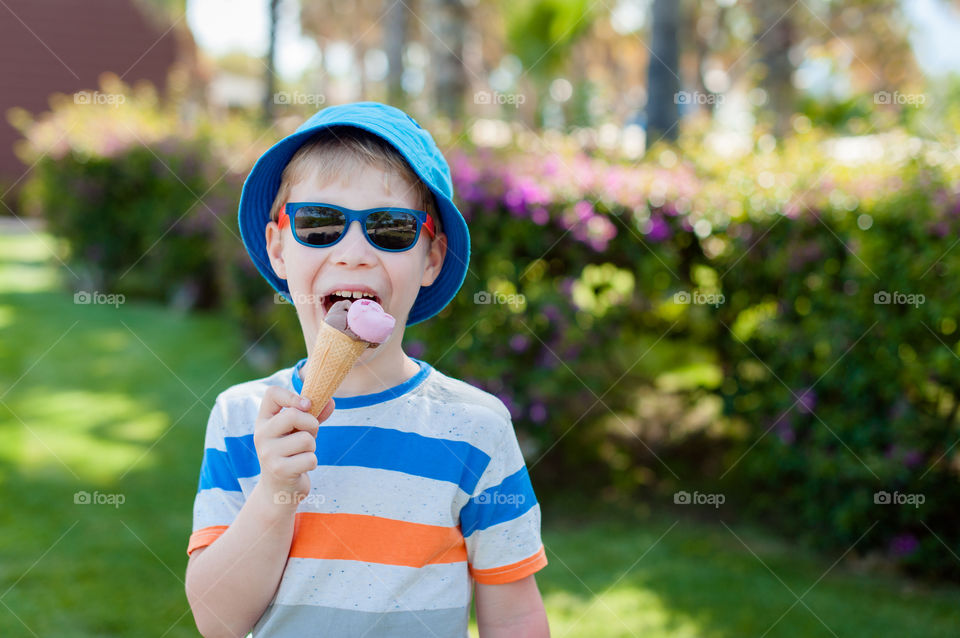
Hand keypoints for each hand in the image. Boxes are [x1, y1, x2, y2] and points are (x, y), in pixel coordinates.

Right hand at [252, 386, 334, 506]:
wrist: (279, 490)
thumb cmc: (292, 454)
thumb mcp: (299, 431)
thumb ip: (314, 415)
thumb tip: (331, 402)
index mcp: (264, 421)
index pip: (272, 393)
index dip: (292, 395)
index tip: (307, 405)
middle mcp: (261, 435)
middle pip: (293, 415)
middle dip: (311, 425)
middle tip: (308, 436)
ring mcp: (268, 453)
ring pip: (305, 439)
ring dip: (312, 447)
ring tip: (302, 454)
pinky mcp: (279, 470)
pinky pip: (310, 458)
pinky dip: (312, 462)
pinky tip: (301, 467)